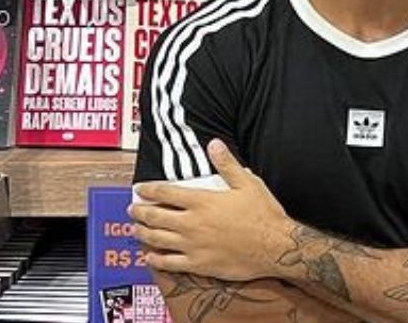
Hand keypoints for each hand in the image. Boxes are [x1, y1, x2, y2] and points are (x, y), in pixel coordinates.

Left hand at [129, 139, 293, 280]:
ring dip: (143, 233)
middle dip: (140, 211)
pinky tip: (150, 256)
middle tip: (132, 209)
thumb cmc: (263, 215)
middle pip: (156, 216)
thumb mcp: (247, 183)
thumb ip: (227, 164)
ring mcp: (193, 246)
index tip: (139, 188)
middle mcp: (193, 223)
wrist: (275, 247)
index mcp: (203, 201)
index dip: (149, 189)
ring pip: (158, 239)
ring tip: (136, 229)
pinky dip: (156, 259)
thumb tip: (214, 144)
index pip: (166, 193)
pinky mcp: (199, 264)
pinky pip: (170, 263)